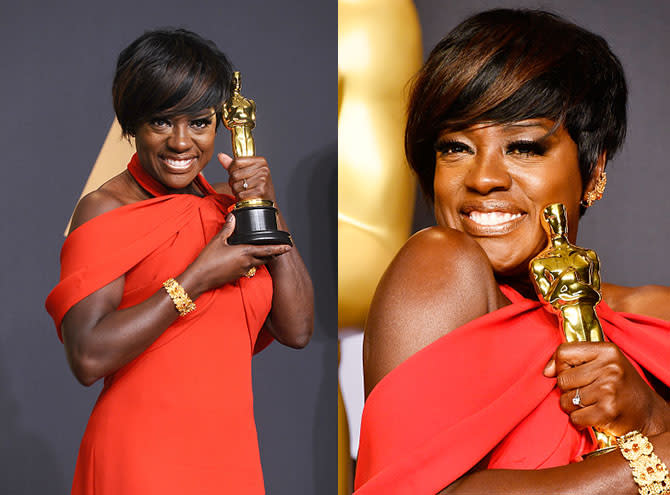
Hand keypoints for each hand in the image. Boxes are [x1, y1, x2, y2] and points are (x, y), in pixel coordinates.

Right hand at [188, 214, 290, 292]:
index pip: (267, 250)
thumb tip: (232, 217)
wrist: (200, 278)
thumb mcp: (218, 241)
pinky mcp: (238, 276)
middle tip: (280, 248)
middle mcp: (247, 263)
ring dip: (263, 258)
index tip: (288, 247)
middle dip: (273, 254)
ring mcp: (243, 271)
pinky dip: (252, 263)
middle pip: (266, 258)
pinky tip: (247, 259)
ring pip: (258, 264)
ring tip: (265, 252)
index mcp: (245, 252)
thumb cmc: (208, 260)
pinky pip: (249, 268)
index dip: (279, 249)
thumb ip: (228, 229)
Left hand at [218, 153, 276, 202]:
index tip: (234, 174)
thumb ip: (233, 164)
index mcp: (260, 161)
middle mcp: (263, 169)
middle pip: (235, 174)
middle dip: (232, 182)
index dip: (231, 169)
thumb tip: (220, 156)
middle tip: (238, 185)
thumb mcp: (247, 171)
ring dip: (236, 191)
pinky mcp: (260, 191)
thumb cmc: (256, 184)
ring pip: (236, 186)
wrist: (267, 199)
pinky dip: (240, 197)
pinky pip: (241, 194)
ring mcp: (262, 180)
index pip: (236, 161)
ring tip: (242, 191)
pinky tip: (245, 196)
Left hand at [543, 342, 669, 436]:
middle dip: (567, 389)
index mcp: (607, 351)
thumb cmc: (619, 385)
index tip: (569, 373)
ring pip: (565, 400)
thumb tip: (546, 372)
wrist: (648, 413)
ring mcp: (609, 390)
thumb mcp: (603, 362)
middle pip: (562, 379)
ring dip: (572, 406)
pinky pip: (574, 417)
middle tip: (585, 392)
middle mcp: (610, 368)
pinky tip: (592, 416)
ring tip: (590, 404)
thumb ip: (572, 359)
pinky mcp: (607, 412)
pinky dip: (579, 420)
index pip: (563, 352)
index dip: (560, 366)